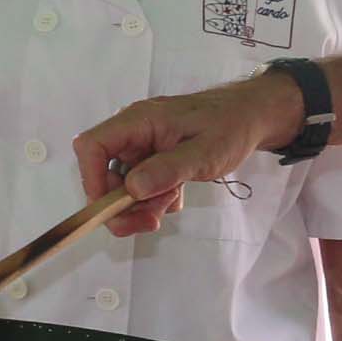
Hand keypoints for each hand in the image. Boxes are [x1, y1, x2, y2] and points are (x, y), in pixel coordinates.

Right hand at [73, 70, 301, 232]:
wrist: (251, 117)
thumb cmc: (230, 127)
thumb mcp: (204, 152)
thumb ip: (168, 170)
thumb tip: (132, 189)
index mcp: (138, 121)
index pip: (92, 146)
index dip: (90, 180)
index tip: (109, 209)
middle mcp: (133, 132)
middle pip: (103, 173)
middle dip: (121, 205)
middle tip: (149, 223)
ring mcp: (141, 146)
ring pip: (122, 185)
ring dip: (140, 204)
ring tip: (173, 201)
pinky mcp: (152, 158)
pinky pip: (139, 185)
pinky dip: (153, 199)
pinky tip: (176, 196)